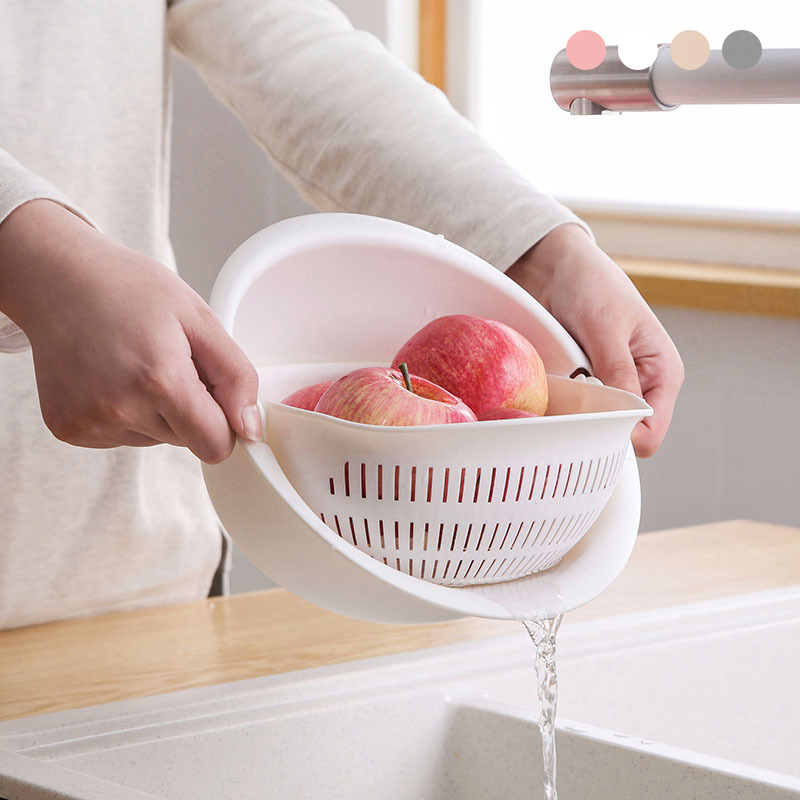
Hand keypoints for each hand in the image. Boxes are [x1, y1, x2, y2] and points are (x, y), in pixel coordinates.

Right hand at [0, 199, 260, 462]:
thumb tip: (250, 430)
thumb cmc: (130, 290)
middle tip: (168, 361)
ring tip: (135, 364)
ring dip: (157, 411)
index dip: (224, 421)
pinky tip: (111, 376)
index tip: (214, 392)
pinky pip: (122, 438)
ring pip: (156, 440)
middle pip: (188, 442)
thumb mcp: (200, 318)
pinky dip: (127, 414)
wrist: (57, 278)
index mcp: (159, 380)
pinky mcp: (68, 429)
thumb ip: (237, 377)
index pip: (216, 445)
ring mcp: (89, 423)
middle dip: (190, 409)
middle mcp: (119, 410)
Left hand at [506, 223, 683, 456]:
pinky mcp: (583, 384)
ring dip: (572, 414)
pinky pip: (571, 412)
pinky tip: (548, 385)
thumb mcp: (607, 327)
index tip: (589, 423)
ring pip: (592, 426)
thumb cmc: (592, 284)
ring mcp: (609, 387)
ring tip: (557, 388)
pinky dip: (558, 404)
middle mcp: (639, 386)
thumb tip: (625, 416)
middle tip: (568, 405)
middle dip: (594, 425)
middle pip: (620, 435)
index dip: (622, 436)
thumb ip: (618, 371)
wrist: (555, 266)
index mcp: (662, 373)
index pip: (651, 433)